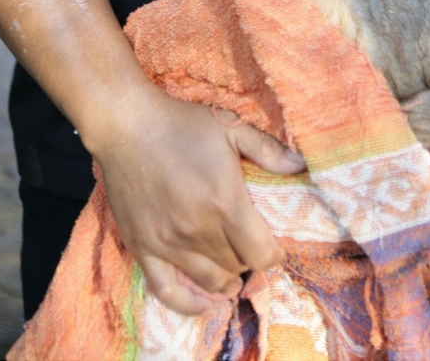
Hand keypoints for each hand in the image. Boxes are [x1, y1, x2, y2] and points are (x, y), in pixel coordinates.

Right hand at [89, 84, 304, 315]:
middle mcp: (197, 230)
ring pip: (210, 282)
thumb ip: (267, 150)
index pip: (261, 253)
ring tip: (232, 270)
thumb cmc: (182, 124)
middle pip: (237, 267)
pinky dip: (189, 304)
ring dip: (227, 280)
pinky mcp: (143, 248)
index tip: (275, 246)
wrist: (128, 125)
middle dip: (249, 260)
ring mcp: (168, 243)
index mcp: (224, 203)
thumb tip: (301, 166)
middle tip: (249, 246)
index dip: (273, 255)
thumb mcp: (230, 127)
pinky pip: (167, 291)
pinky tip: (204, 302)